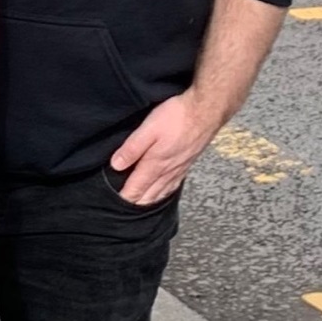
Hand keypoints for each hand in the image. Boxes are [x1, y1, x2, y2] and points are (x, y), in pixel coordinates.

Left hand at [108, 91, 217, 206]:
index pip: (137, 187)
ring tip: (142, 205)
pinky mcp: (188, 162)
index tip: (116, 204)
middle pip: (150, 193)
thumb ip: (132, 148)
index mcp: (156, 163)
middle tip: (125, 210)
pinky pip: (174, 184)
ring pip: (163, 190)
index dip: (126, 196)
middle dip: (137, 201)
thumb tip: (116, 165)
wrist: (206, 110)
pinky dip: (166, 192)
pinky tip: (165, 191)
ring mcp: (180, 167)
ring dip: (151, 199)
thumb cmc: (177, 116)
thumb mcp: (148, 129)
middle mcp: (168, 170)